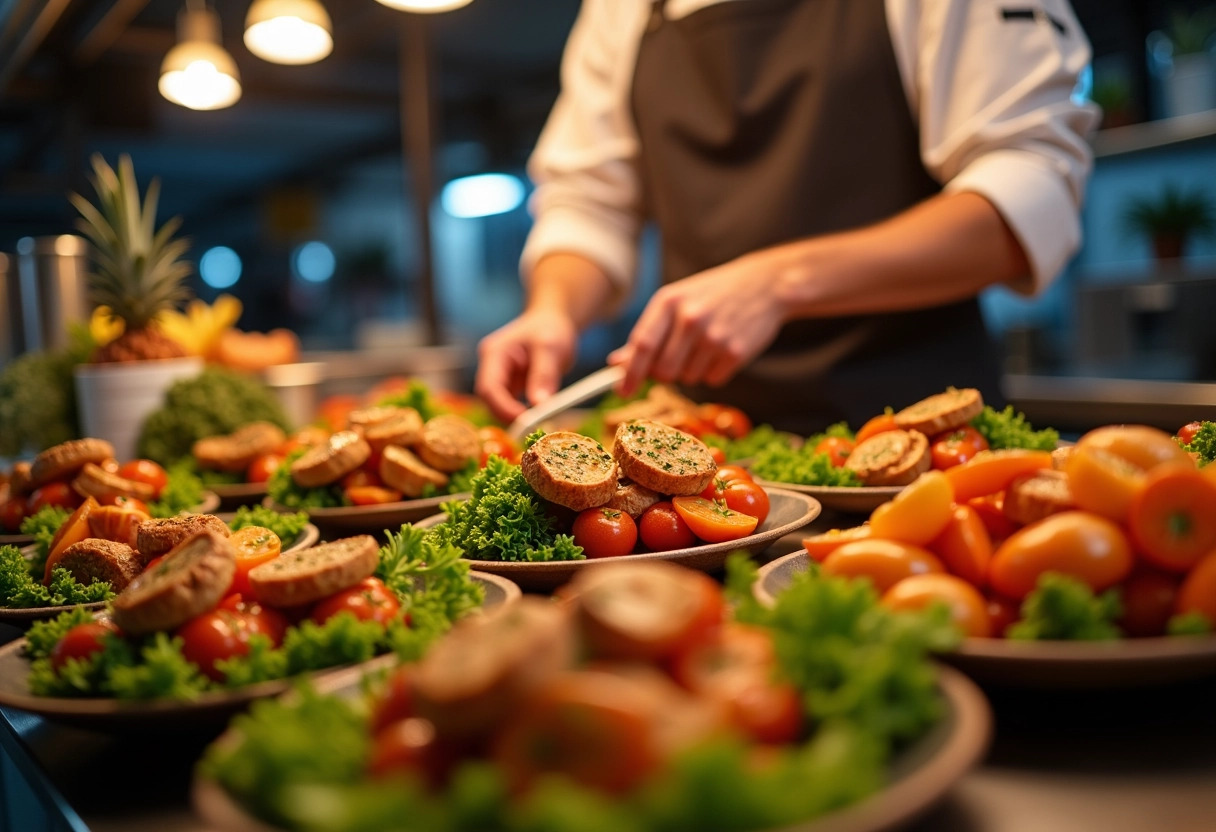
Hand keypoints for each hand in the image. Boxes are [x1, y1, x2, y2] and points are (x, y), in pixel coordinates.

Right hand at [475, 308, 578, 421]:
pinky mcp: (509, 386)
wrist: (553, 321)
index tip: (527, 421)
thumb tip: (539, 406)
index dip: (504, 408)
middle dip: (508, 416)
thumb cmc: (550, 328)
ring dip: (515, 417)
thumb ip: (544, 374)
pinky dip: (522, 414)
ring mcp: (499, 377)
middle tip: (534, 428)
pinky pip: (510, 405)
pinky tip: (538, 418)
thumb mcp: (550, 347)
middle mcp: (491, 367)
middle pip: (490, 400)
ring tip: (539, 424)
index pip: (489, 388)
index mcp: (493, 353)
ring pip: (499, 406)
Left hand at [609, 255, 786, 394]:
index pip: (641, 345)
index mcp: (669, 301)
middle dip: (666, 373)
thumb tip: (616, 362)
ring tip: (706, 344)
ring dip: (692, 371)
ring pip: (688, 379)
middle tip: (678, 356)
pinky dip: (713, 372)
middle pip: (663, 372)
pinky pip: (712, 381)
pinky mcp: (735, 352)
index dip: (630, 373)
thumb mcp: (675, 301)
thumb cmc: (711, 294)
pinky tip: (722, 348)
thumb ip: (647, 332)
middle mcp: (690, 318)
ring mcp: (714, 336)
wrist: (763, 284)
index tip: (623, 391)